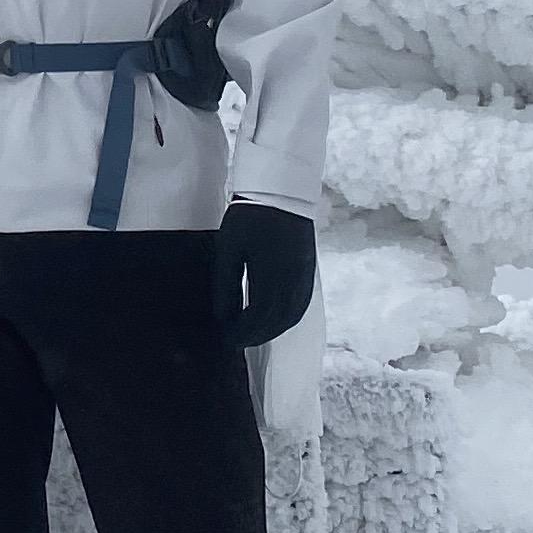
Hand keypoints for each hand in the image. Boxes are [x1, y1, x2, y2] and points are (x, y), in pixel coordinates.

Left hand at [214, 200, 317, 345]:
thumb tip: (223, 317)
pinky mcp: (309, 270)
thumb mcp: (229, 250)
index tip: (225, 337)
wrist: (281, 191)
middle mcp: (292, 280)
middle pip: (276, 321)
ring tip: (253, 334)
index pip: (256, 317)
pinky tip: (276, 320)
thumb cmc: (248, 218)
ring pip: (292, 315)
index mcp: (270, 275)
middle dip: (256, 335)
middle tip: (237, 341)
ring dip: (273, 330)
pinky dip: (288, 318)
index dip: (241, 331)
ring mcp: (304, 276)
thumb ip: (225, 285)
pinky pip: (302, 303)